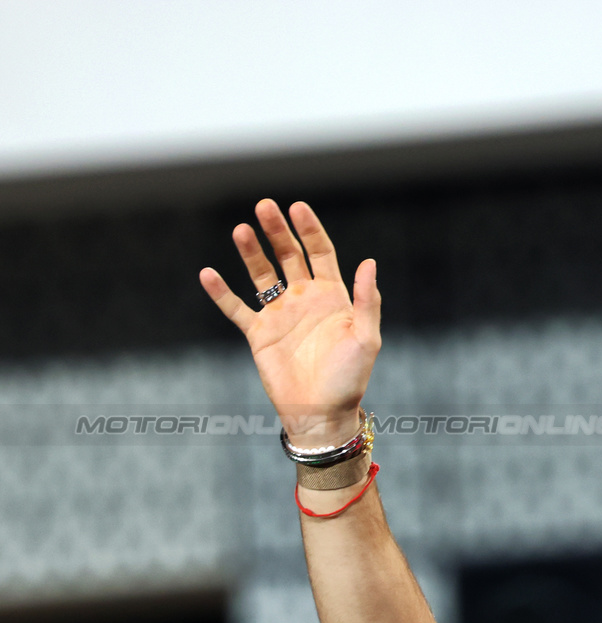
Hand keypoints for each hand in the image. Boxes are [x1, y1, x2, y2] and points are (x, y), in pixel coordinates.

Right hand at [199, 199, 380, 446]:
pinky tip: (208, 273)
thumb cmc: (350, 378)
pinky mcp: (259, 334)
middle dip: (277, 231)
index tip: (297, 207)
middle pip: (288, 256)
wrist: (323, 413)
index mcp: (332, 296)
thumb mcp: (366, 338)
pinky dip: (221, 292)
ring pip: (261, 275)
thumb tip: (369, 263)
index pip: (320, 253)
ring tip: (241, 229)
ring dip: (250, 252)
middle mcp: (304, 299)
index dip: (309, 230)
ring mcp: (280, 315)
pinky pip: (236, 309)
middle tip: (264, 206)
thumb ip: (367, 301)